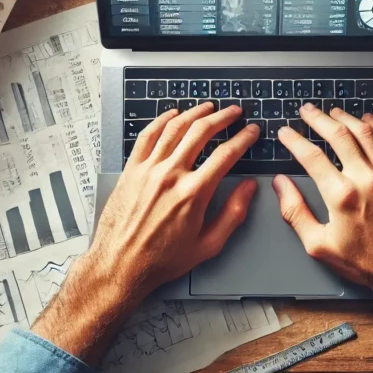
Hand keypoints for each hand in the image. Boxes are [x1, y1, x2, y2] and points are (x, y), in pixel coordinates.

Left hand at [33, 103, 258, 362]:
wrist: (121, 265)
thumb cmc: (162, 260)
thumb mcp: (208, 245)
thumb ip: (233, 214)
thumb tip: (250, 188)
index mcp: (193, 193)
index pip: (226, 154)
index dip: (243, 138)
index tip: (252, 131)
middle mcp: (170, 175)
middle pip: (201, 132)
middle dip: (222, 117)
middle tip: (234, 112)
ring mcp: (148, 170)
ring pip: (175, 128)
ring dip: (195, 113)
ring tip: (209, 107)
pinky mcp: (131, 170)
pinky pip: (147, 136)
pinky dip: (162, 120)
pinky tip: (172, 114)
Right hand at [275, 103, 372, 354]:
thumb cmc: (366, 263)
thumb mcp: (319, 246)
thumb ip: (296, 212)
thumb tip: (280, 185)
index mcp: (341, 196)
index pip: (311, 157)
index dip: (294, 140)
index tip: (285, 132)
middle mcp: (366, 179)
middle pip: (338, 135)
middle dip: (318, 119)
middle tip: (306, 111)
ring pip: (365, 133)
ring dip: (346, 118)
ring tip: (332, 112)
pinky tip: (367, 120)